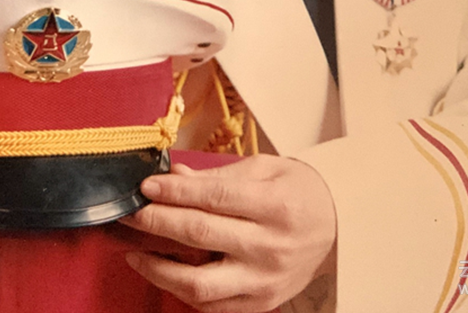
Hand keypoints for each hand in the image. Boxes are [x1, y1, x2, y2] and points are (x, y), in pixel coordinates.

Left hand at [119, 155, 335, 312]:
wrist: (339, 226)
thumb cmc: (299, 191)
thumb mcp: (265, 169)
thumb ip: (217, 175)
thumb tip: (173, 175)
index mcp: (274, 205)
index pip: (213, 197)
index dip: (174, 192)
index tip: (146, 187)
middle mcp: (269, 245)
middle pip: (199, 235)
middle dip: (156, 223)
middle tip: (129, 214)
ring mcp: (264, 280)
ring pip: (199, 284)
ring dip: (159, 268)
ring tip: (135, 253)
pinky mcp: (261, 303)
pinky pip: (213, 306)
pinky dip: (183, 291)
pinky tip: (166, 273)